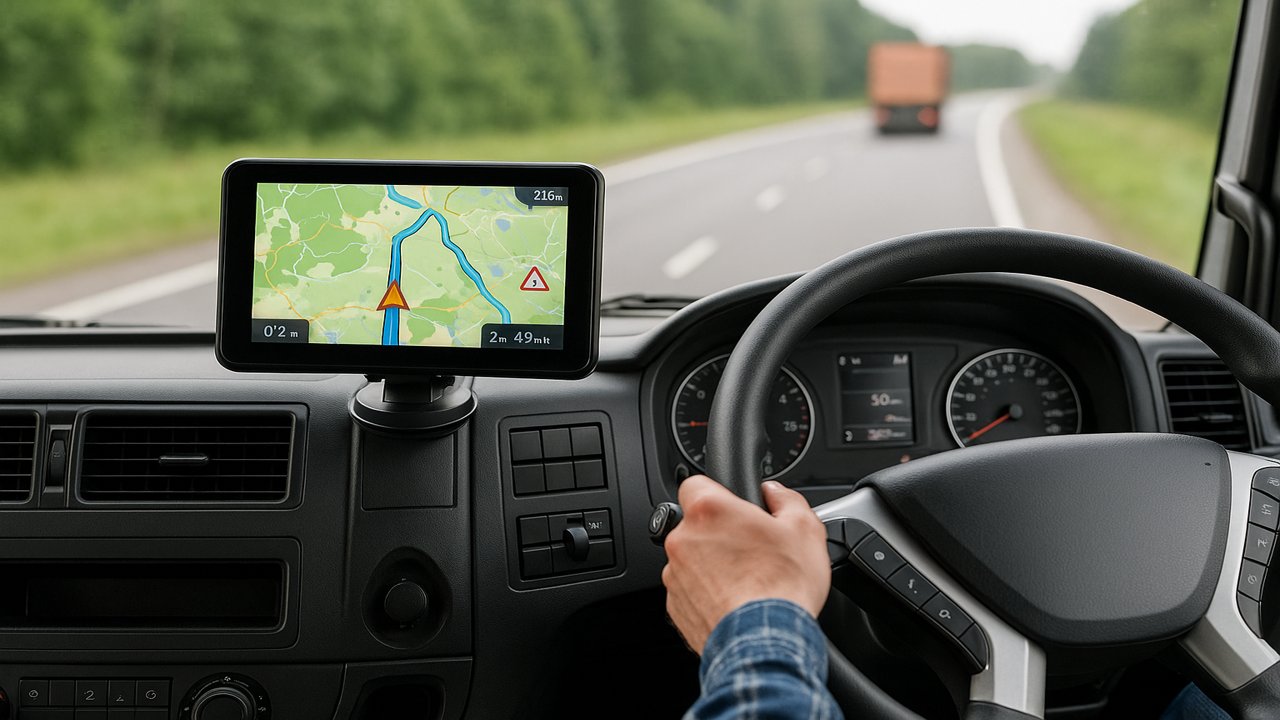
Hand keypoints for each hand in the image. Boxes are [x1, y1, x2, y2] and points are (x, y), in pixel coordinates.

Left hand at [661, 475, 830, 653]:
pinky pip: (690, 589)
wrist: (763, 642)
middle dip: (719, 532)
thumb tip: (776, 493)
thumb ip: (787, 500)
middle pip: (695, 524)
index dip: (717, 493)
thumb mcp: (805, 530)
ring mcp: (676, 575)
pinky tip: (735, 600)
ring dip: (711, 564)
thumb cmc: (782, 587)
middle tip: (749, 547)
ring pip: (691, 558)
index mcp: (709, 511)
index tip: (733, 506)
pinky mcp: (676, 606)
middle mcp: (683, 540)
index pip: (695, 483)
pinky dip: (708, 592)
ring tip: (746, 579)